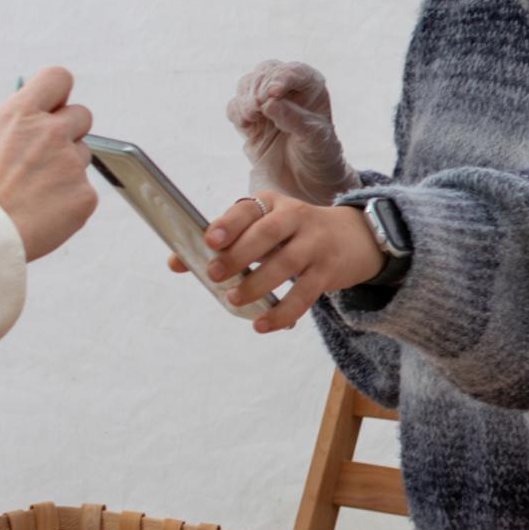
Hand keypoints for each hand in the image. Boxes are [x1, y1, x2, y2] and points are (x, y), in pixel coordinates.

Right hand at [0, 66, 98, 260]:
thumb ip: (17, 125)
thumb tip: (34, 116)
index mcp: (22, 113)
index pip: (58, 78)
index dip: (58, 93)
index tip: (53, 106)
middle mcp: (52, 132)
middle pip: (82, 115)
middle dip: (69, 131)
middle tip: (47, 155)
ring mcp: (71, 164)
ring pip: (82, 156)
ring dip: (66, 169)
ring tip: (35, 192)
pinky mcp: (84, 195)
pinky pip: (84, 192)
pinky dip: (68, 202)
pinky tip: (43, 213)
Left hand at [167, 192, 384, 332]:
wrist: (353, 237)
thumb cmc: (292, 235)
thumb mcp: (263, 229)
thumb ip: (223, 245)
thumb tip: (175, 263)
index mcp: (271, 204)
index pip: (247, 209)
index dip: (228, 224)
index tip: (209, 240)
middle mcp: (295, 218)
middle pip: (267, 233)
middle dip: (239, 254)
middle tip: (215, 274)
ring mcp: (314, 244)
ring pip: (287, 264)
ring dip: (258, 284)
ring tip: (235, 300)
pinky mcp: (327, 272)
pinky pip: (304, 294)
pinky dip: (283, 312)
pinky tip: (263, 325)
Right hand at [227, 61, 359, 204]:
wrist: (310, 182)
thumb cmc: (320, 155)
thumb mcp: (315, 138)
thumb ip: (294, 119)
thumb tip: (269, 103)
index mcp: (310, 86)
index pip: (293, 71)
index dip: (281, 77)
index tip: (273, 93)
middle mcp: (286, 89)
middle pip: (265, 72)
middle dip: (259, 86)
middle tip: (259, 104)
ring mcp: (266, 103)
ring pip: (247, 85)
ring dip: (246, 98)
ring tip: (253, 115)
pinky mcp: (250, 119)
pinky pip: (235, 107)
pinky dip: (237, 112)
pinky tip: (247, 123)